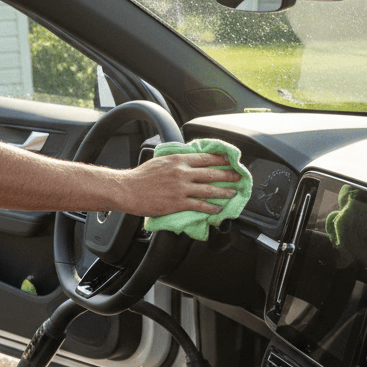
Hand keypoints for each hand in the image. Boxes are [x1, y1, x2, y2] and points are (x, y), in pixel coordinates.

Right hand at [119, 152, 241, 216]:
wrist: (128, 190)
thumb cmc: (142, 176)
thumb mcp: (161, 161)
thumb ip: (177, 161)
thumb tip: (190, 160)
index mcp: (178, 160)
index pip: (205, 157)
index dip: (221, 159)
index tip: (231, 160)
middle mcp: (182, 173)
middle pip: (211, 173)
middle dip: (228, 175)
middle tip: (238, 177)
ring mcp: (181, 189)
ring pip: (209, 190)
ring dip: (224, 192)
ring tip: (233, 193)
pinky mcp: (178, 203)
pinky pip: (199, 205)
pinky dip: (211, 207)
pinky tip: (218, 209)